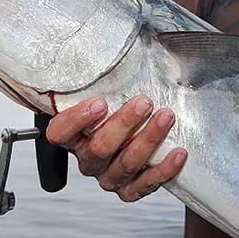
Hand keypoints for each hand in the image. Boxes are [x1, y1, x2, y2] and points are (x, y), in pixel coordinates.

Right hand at [46, 94, 187, 201]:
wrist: (135, 140)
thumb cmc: (116, 113)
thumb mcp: (104, 95)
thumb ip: (98, 81)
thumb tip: (105, 47)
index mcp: (74, 138)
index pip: (60, 133)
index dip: (76, 120)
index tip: (99, 103)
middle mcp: (89, 160)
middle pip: (99, 147)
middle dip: (124, 124)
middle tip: (144, 103)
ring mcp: (109, 177)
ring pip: (126, 164)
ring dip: (148, 139)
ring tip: (166, 117)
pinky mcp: (130, 190)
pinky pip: (146, 184)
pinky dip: (164, 169)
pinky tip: (178, 153)